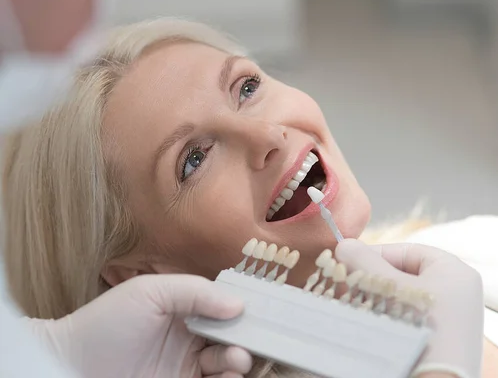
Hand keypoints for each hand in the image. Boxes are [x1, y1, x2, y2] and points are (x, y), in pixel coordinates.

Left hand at [26, 274, 251, 377]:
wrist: (68, 366)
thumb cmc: (106, 323)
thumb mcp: (150, 291)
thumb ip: (196, 292)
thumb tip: (238, 306)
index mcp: (186, 311)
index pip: (225, 308)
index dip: (246, 311)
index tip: (265, 314)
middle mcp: (190, 339)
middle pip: (232, 338)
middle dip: (247, 339)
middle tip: (247, 343)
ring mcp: (186, 368)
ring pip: (228, 365)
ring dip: (238, 362)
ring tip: (235, 361)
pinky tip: (226, 376)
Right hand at [335, 239, 483, 377]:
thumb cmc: (419, 327)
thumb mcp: (391, 288)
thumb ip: (367, 263)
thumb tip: (344, 244)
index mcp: (455, 271)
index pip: (407, 251)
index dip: (375, 254)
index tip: (349, 262)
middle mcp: (459, 291)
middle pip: (406, 274)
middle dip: (374, 278)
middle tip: (347, 284)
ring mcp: (453, 318)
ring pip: (406, 296)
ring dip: (379, 297)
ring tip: (355, 302)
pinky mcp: (443, 338)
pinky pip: (412, 316)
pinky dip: (391, 315)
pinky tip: (372, 321)